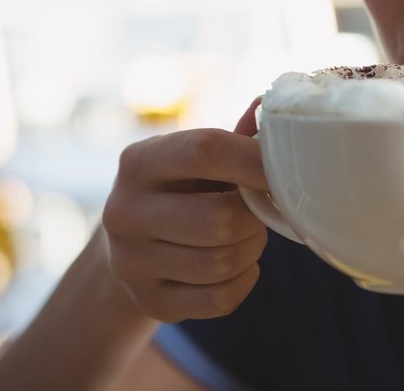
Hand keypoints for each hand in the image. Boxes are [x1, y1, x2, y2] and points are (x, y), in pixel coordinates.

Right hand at [101, 100, 268, 322]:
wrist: (133, 244)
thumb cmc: (180, 189)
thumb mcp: (195, 158)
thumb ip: (233, 137)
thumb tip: (267, 102)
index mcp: (137, 161)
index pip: (204, 150)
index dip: (254, 160)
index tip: (280, 171)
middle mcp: (123, 211)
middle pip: (219, 219)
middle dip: (256, 217)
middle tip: (261, 211)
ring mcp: (130, 262)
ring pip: (222, 263)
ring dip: (251, 250)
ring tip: (247, 235)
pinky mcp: (148, 301)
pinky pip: (220, 299)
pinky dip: (243, 281)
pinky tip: (237, 266)